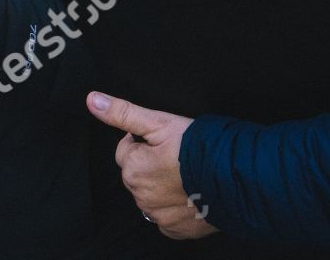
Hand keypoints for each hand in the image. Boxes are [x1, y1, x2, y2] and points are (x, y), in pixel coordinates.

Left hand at [87, 91, 217, 239]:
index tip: (163, 142)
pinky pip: (165, 218)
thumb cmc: (198, 148)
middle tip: (176, 158)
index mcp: (133, 168)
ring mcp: (158, 214)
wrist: (236, 178)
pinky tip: (188, 196)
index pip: (126, 151)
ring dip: (161, 186)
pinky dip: (173, 208)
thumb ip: (122, 113)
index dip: (143, 143)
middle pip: (137, 175)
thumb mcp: (158, 122)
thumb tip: (93, 100)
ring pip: (150, 196)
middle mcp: (141, 195)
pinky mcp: (175, 229)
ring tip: (185, 176)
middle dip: (150, 165)